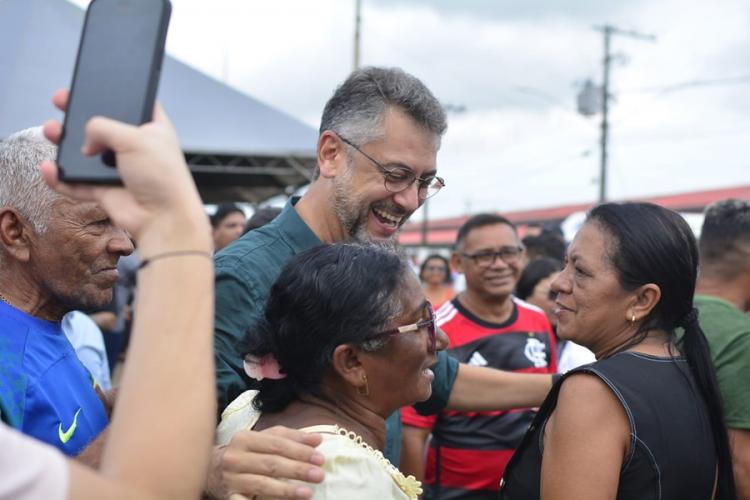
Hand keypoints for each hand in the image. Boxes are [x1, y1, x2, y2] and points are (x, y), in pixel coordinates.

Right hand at [40, 89, 209, 248]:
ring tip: (51, 131)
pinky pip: (76, 183)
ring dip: (65, 144)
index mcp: (151, 130)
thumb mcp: (135, 138)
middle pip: (102, 127)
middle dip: (80, 116)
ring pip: (85, 154)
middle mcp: (135, 149)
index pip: (134, 104)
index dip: (116, 94)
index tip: (95, 84)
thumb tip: (85, 138)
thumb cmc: (163, 178)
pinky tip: (49, 169)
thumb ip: (104, 127)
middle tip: (62, 102)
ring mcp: (119, 170)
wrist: (163, 219)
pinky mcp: (105, 191)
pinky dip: (61, 178)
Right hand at [207, 426, 325, 498]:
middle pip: (271, 464)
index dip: (300, 450)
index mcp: (245, 438)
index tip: (320, 458)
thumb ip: (290, 437)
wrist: (209, 469)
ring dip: (286, 490)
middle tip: (319, 474)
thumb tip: (317, 439)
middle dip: (298, 470)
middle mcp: (235, 457)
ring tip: (307, 493)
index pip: (277, 444)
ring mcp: (231, 479)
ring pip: (262, 485)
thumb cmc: (244, 453)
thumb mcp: (263, 439)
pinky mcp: (229, 498)